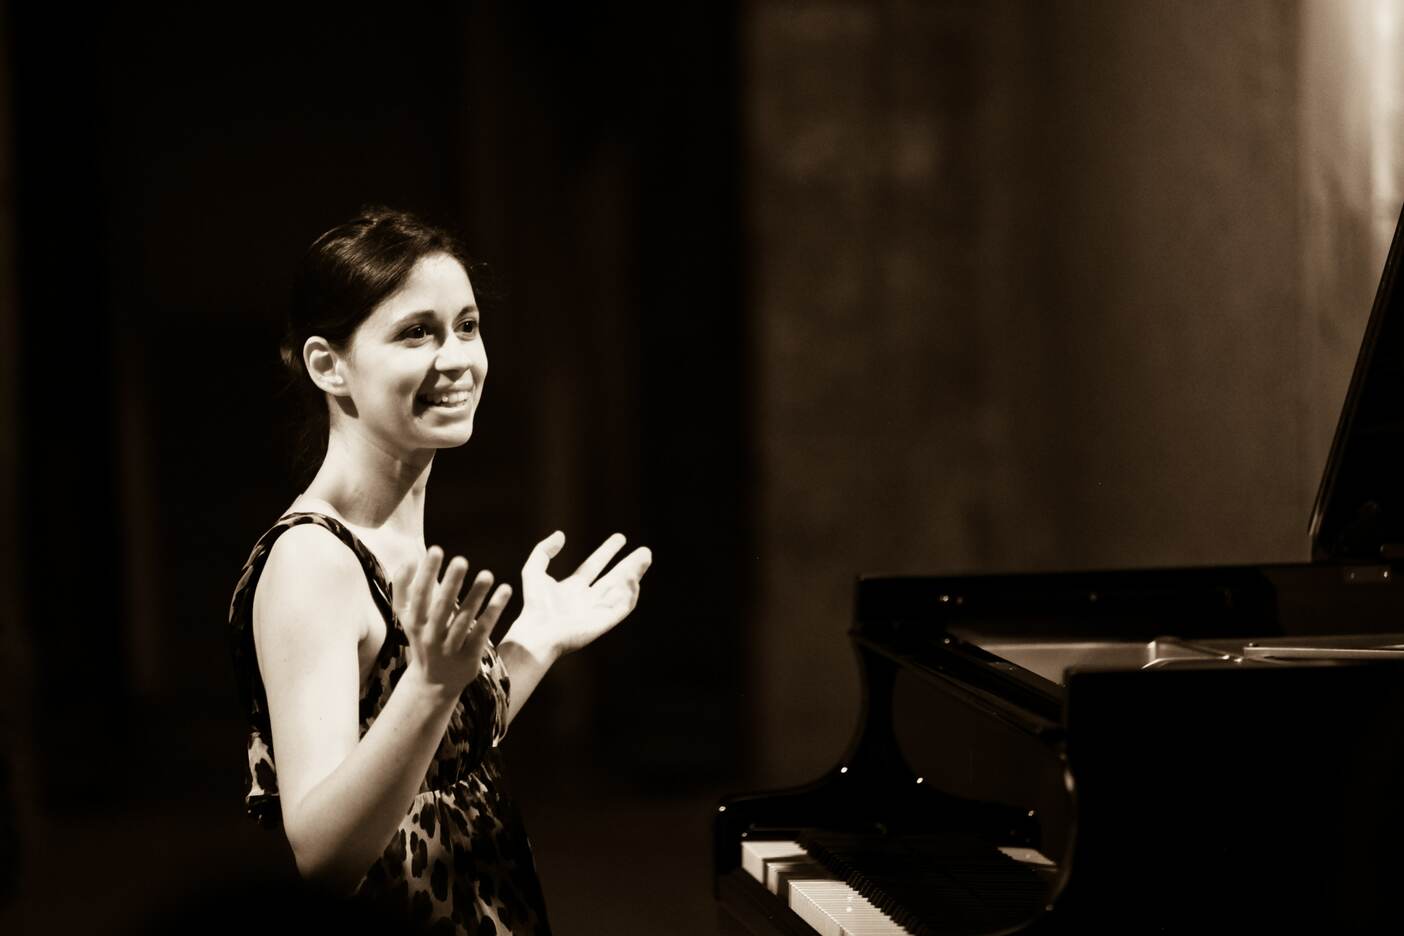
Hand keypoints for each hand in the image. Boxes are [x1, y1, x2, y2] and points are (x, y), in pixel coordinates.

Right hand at [391, 547, 510, 698]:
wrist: (433, 684)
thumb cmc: (422, 639)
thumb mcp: (407, 617)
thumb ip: (403, 589)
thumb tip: (409, 559)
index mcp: (414, 623)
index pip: (419, 596)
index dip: (427, 573)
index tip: (437, 550)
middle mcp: (431, 636)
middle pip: (441, 608)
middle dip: (450, 584)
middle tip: (461, 560)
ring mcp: (450, 648)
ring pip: (464, 620)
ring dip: (476, 596)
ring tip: (487, 574)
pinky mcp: (470, 657)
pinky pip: (482, 631)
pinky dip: (493, 611)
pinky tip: (505, 591)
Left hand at [515, 531, 651, 657]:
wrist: (539, 633)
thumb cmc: (534, 606)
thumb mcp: (533, 570)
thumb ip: (543, 551)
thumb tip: (561, 534)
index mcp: (572, 589)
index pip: (594, 566)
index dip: (607, 552)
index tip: (621, 538)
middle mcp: (587, 599)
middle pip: (613, 578)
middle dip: (630, 564)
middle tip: (645, 551)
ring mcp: (597, 611)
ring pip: (621, 590)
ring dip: (635, 574)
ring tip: (644, 558)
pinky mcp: (605, 622)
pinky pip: (623, 606)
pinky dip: (630, 591)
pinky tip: (632, 577)